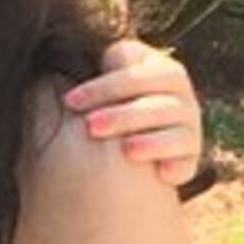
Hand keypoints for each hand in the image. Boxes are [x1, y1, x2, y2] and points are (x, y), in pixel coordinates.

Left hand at [63, 35, 205, 182]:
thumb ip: (85, 78)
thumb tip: (53, 74)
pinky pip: (189, 162)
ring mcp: (188, 126)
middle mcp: (180, 95)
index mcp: (158, 70)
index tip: (70, 102)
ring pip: (177, 131)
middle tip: (91, 127)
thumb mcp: (96, 91)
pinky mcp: (189, 157)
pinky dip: (178, 166)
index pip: (137, 73)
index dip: (104, 86)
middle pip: (160, 101)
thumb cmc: (102, 109)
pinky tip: (162, 174)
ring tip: (127, 150)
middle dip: (125, 114)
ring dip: (153, 140)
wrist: (124, 149)